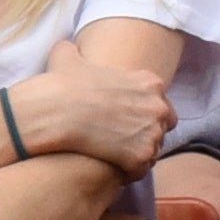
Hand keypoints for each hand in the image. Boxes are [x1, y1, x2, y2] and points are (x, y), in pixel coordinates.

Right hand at [19, 39, 173, 175]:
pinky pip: (141, 170)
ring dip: (137, 154)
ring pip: (153, 150)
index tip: (126, 118)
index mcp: (150, 83)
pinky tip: (110, 168)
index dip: (143, 112)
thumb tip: (66, 47)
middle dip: (146, 132)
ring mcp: (153, 133)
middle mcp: (158, 107)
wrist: (55, 112)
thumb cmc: (61, 84)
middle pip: (163, 126)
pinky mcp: (142, 157)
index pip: (161, 102)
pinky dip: (128, 172)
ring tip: (114, 156)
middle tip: (122, 139)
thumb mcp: (68, 57)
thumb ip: (74, 51)